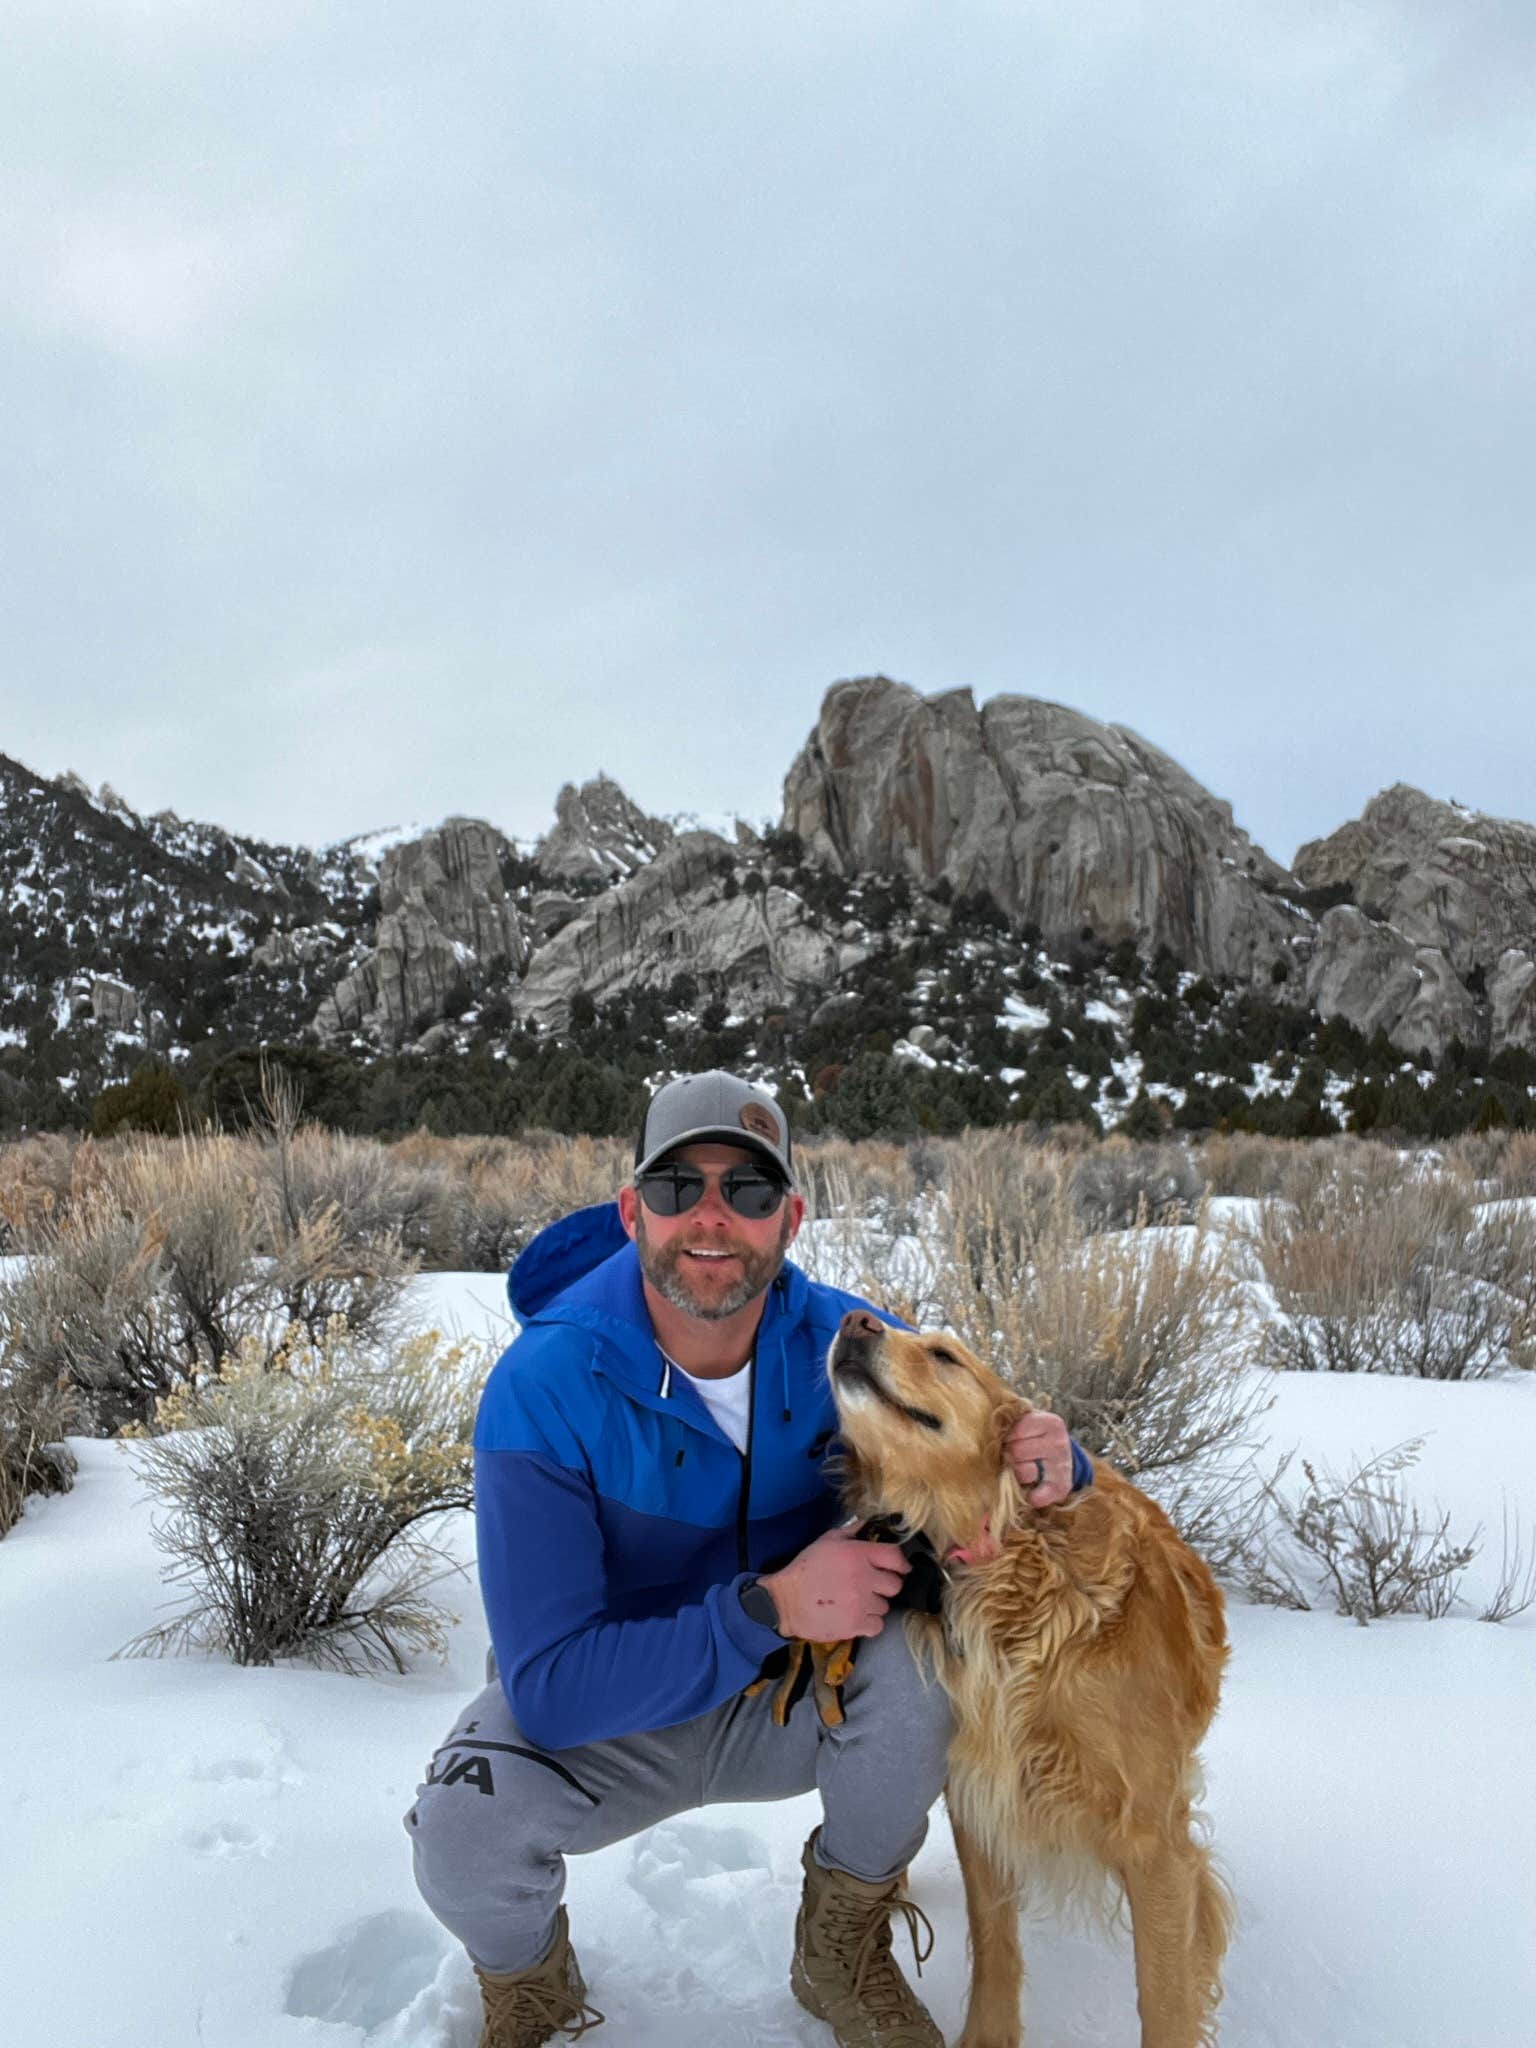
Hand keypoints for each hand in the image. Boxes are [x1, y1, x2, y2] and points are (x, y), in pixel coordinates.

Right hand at [759, 1523, 910, 1640]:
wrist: (785, 1600)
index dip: (900, 1563)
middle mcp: (863, 1578)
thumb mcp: (826, 1541)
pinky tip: (856, 1616)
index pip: (895, 1556)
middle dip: (885, 1585)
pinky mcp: (856, 1625)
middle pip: (895, 1585)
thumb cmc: (805, 1568)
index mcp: (857, 1554)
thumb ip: (851, 1531)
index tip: (899, 1568)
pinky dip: (869, 1623)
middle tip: (871, 1586)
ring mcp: (861, 1604)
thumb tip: (869, 1524)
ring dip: (874, 1604)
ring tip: (856, 1602)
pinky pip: (877, 1625)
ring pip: (885, 1606)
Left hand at [1004, 1409, 1076, 1507]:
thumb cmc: (1037, 1437)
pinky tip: (1030, 1490)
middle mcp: (1059, 1444)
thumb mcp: (1031, 1422)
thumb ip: (1013, 1422)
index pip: (1016, 1431)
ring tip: (1020, 1468)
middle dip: (1008, 1455)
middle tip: (1010, 1456)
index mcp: (1051, 1423)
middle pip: (1017, 1452)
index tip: (1007, 1440)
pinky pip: (1037, 1497)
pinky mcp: (1061, 1488)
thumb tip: (987, 1428)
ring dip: (1016, 1474)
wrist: (1062, 1458)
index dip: (1006, 1437)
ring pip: (1023, 1473)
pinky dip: (1030, 1497)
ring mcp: (1061, 1466)